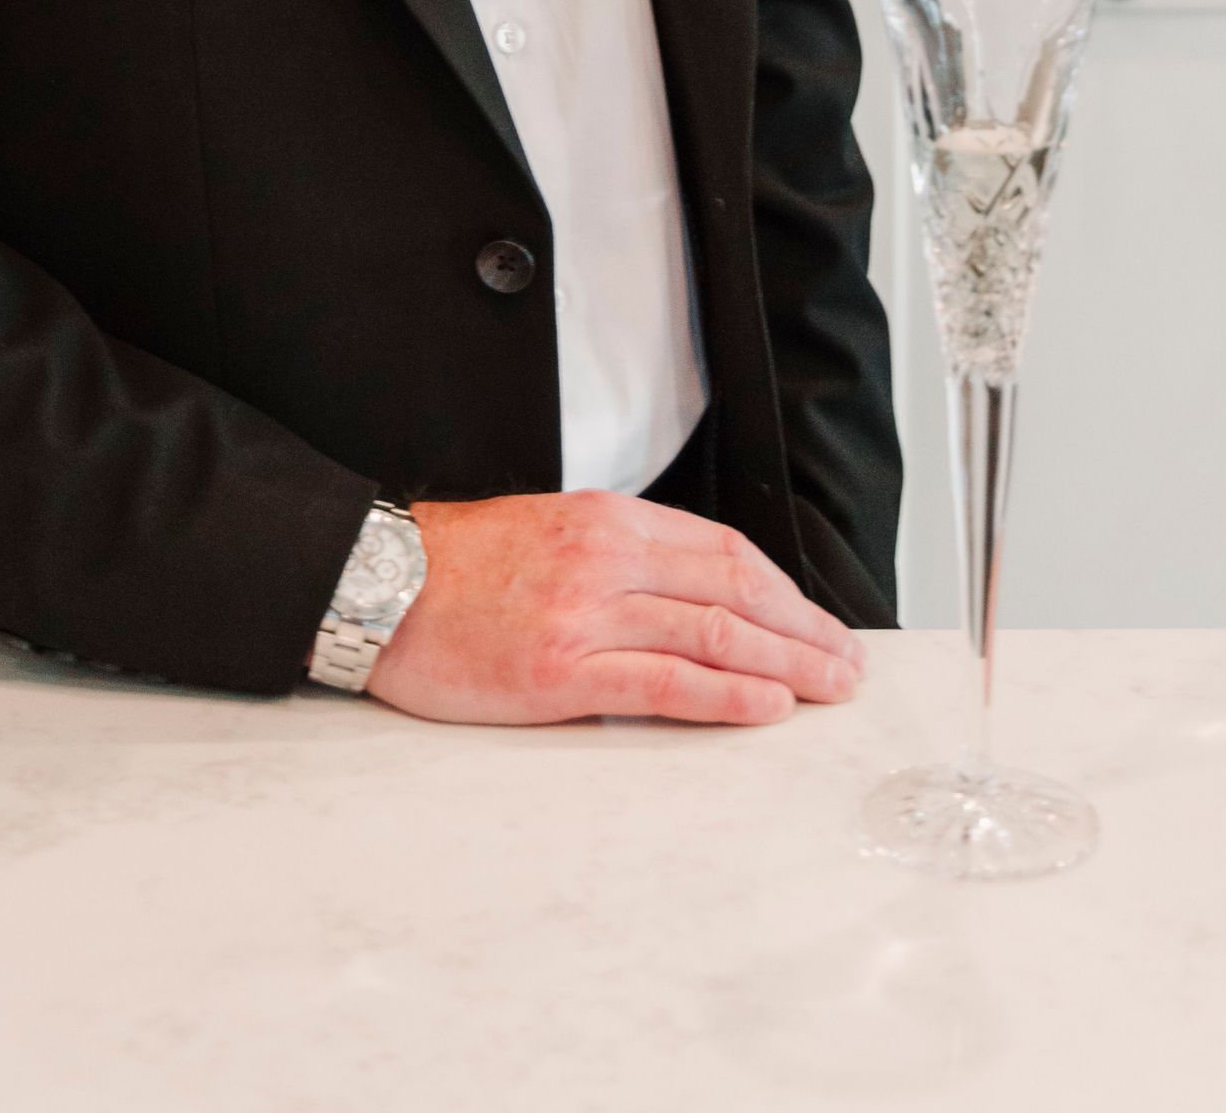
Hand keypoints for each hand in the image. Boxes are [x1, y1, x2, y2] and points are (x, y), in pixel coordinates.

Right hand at [367, 489, 865, 726]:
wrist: (378, 584)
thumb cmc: (457, 567)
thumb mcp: (547, 532)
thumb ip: (617, 559)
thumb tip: (689, 601)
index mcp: (606, 519)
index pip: (723, 550)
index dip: (784, 590)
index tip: (818, 620)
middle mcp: (605, 558)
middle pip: (734, 591)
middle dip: (804, 630)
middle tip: (848, 663)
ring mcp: (585, 614)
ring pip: (714, 634)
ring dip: (786, 664)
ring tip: (828, 689)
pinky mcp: (560, 672)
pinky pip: (664, 683)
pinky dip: (725, 695)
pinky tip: (765, 706)